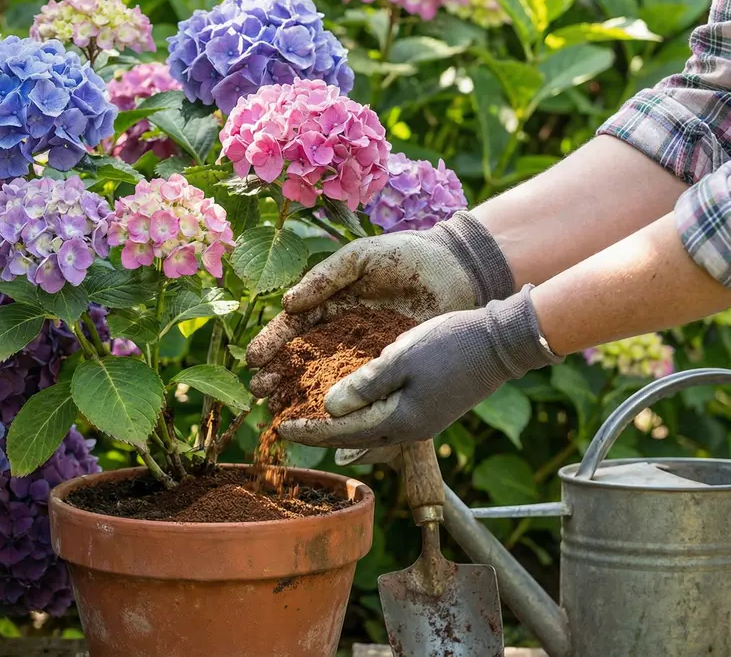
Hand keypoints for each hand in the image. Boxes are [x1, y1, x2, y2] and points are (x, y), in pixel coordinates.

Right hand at [247, 212, 513, 397]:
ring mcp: (363, 353)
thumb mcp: (360, 258)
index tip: (253, 358)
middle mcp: (340, 333)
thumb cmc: (405, 254)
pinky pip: (361, 388)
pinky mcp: (388, 366)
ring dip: (300, 395)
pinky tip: (323, 418)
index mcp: (328, 304)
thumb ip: (325, 277)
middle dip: (278, 375)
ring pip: (325, 379)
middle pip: (301, 359)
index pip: (292, 327)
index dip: (271, 342)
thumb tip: (287, 304)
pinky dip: (342, 404)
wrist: (456, 268)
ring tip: (279, 410)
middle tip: (260, 391)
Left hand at [277, 286, 561, 447]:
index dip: (309, 431)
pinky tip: (350, 408)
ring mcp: (422, 421)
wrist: (502, 342)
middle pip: (353, 438)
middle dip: (318, 434)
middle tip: (285, 428)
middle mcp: (409, 429)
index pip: (342, 433)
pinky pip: (384, 419)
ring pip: (369, 431)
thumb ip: (364, 385)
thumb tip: (329, 408)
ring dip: (338, 427)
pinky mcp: (429, 409)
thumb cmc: (451, 344)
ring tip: (311, 420)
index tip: (278, 428)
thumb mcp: (401, 358)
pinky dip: (360, 415)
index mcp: (400, 421)